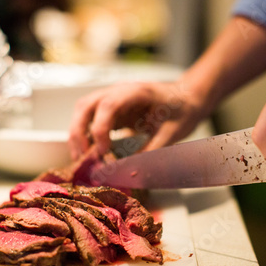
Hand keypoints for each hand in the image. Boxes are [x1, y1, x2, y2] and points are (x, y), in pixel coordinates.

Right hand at [68, 81, 205, 159]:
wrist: (188, 97)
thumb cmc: (182, 110)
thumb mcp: (172, 133)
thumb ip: (151, 152)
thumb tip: (131, 174)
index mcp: (137, 92)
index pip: (109, 105)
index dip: (100, 129)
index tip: (103, 153)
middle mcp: (119, 91)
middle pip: (86, 105)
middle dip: (79, 132)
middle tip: (83, 159)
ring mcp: (112, 97)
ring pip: (83, 110)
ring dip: (78, 133)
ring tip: (81, 158)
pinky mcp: (111, 108)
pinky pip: (90, 117)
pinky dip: (84, 134)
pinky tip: (89, 152)